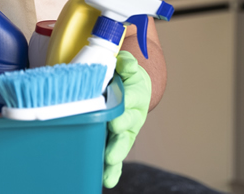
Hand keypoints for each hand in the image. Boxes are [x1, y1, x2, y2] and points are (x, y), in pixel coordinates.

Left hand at [103, 51, 151, 188]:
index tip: (115, 123)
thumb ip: (126, 63)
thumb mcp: (126, 65)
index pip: (132, 102)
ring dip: (115, 157)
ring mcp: (125, 131)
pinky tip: (107, 180)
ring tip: (108, 166)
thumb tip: (124, 64)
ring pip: (122, 146)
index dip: (124, 112)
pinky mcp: (116, 141)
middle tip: (110, 152)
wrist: (129, 85)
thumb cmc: (124, 75)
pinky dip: (112, 170)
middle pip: (128, 130)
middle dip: (119, 141)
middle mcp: (133, 116)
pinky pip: (115, 158)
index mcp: (135, 95)